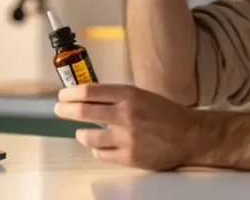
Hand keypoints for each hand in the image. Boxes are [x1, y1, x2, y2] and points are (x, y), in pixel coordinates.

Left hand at [53, 84, 209, 170]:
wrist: (190, 135)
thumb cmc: (166, 113)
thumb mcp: (142, 95)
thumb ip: (118, 97)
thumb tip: (88, 97)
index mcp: (129, 95)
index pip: (90, 91)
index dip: (71, 93)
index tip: (63, 95)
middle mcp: (126, 114)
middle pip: (83, 111)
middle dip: (66, 110)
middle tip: (59, 110)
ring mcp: (127, 137)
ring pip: (88, 137)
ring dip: (81, 134)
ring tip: (82, 133)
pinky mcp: (129, 157)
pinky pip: (101, 155)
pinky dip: (97, 150)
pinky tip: (99, 147)